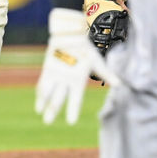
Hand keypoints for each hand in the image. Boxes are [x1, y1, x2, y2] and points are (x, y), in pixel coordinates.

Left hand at [35, 8, 119, 124]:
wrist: (73, 35)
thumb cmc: (86, 48)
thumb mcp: (96, 61)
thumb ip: (105, 74)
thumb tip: (118, 84)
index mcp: (78, 82)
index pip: (75, 100)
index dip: (72, 110)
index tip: (71, 122)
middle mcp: (67, 82)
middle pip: (59, 99)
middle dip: (53, 110)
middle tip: (47, 122)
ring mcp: (57, 76)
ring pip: (49, 93)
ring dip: (44, 102)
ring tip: (40, 112)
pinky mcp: (48, 69)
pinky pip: (43, 82)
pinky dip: (40, 92)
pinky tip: (38, 100)